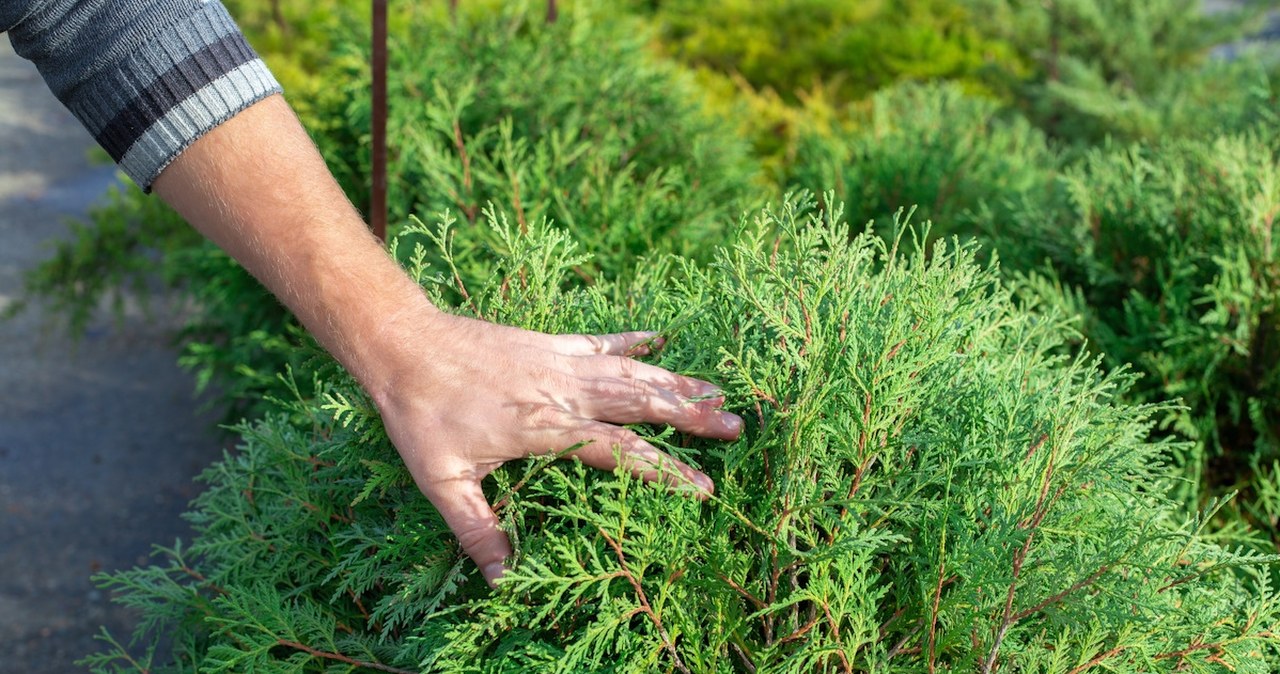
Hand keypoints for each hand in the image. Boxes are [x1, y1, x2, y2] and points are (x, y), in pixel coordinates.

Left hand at [375, 311, 742, 585]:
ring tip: (719, 389)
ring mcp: (558, 362)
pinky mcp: (548, 343)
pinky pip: (601, 342)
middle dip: (690, 415)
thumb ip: (476, 529)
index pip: (620, 451)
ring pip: (631, 371)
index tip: (704, 487)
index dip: (664, 470)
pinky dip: (633, 341)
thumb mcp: (442, 480)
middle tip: (736, 425)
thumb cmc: (421, 415)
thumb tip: (501, 578)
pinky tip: (660, 339)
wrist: (403, 345)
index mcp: (546, 428)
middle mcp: (563, 391)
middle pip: (640, 402)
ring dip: (676, 380)